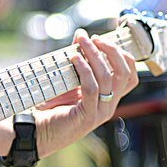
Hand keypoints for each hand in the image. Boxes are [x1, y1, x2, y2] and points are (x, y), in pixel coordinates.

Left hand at [34, 29, 137, 156]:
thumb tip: (81, 35)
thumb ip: (78, 59)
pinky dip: (84, 70)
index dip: (122, 54)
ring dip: (95, 55)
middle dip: (111, 51)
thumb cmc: (51, 106)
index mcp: (108, 97)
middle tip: (94, 38)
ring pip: (108, 78)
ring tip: (81, 42)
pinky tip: (74, 59)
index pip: (130, 75)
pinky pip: (91, 88)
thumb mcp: (68, 79)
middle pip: (124, 73)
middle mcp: (109, 105)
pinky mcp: (87, 116)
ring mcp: (100, 112)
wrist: (37, 131)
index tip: (103, 39)